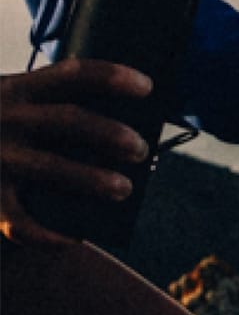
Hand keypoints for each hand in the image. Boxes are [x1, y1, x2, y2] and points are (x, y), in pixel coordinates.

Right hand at [0, 62, 152, 247]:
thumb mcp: (10, 106)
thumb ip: (52, 111)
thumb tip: (121, 133)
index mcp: (18, 89)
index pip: (73, 74)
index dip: (112, 78)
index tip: (148, 87)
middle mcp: (5, 120)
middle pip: (69, 120)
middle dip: (111, 134)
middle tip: (140, 149)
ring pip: (50, 168)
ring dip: (92, 179)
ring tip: (123, 190)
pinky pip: (18, 222)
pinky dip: (47, 234)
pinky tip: (73, 240)